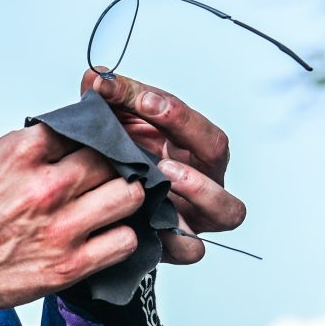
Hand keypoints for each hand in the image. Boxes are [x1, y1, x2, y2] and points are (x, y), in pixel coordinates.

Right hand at [0, 123, 144, 308]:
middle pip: (110, 158)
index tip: (95, 138)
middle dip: (114, 161)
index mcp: (22, 152)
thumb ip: (28, 150)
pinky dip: (122, 235)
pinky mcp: (69, 265)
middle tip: (113, 168)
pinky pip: (123, 242)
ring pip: (127, 196)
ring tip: (116, 198)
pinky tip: (110, 233)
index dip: (90, 132)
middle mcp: (46, 186)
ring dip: (125, 195)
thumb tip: (60, 141)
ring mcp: (62, 227)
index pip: (80, 126)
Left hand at [80, 70, 245, 263]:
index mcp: (186, 140)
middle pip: (216, 148)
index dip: (168, 106)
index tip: (140, 97)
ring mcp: (196, 212)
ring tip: (166, 173)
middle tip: (150, 114)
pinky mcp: (180, 245)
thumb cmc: (115, 157)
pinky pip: (192, 249)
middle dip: (186, 130)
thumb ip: (106, 100)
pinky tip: (150, 222)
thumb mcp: (110, 124)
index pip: (190, 117)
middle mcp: (201, 174)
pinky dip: (176, 240)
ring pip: (228, 208)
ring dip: (200, 188)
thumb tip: (96, 76)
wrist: (96, 203)